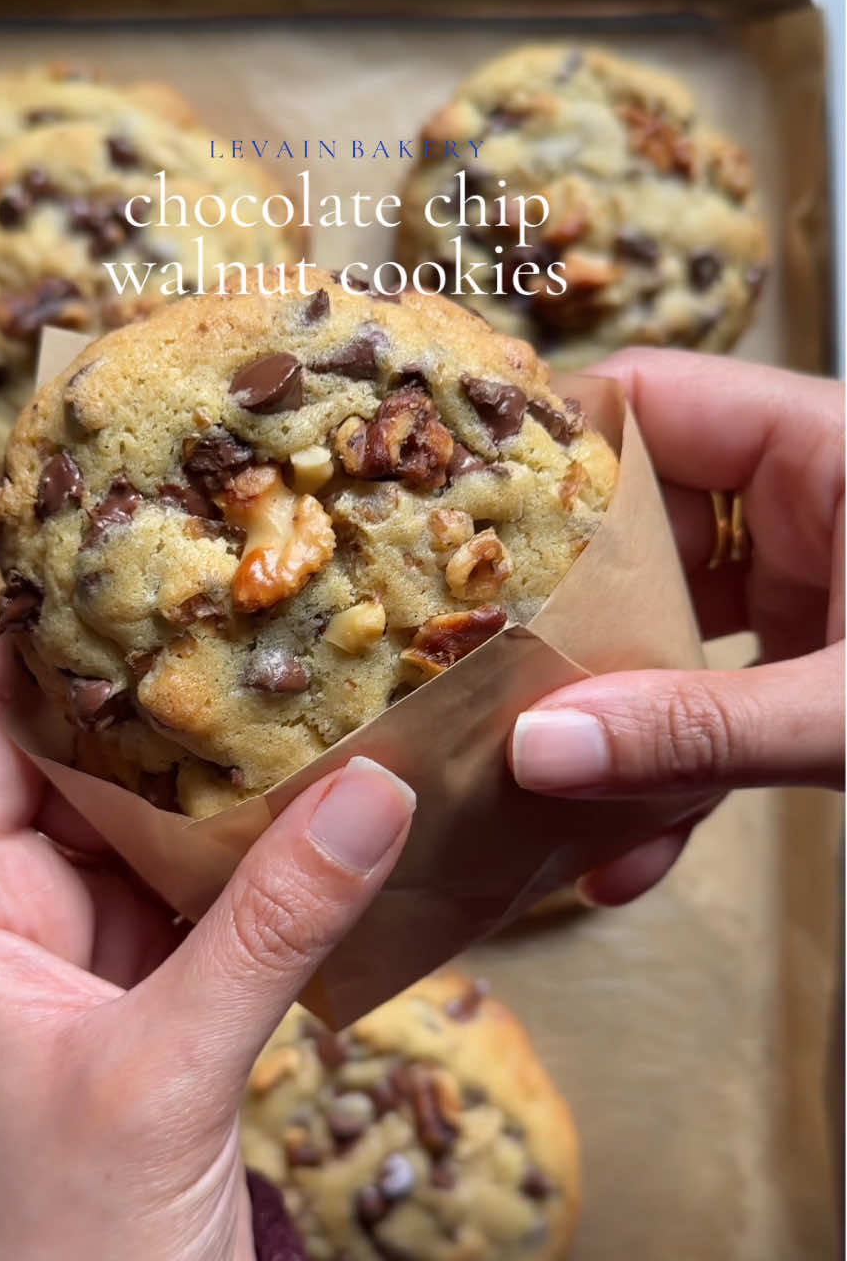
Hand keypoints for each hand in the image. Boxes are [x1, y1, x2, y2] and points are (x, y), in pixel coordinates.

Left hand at [0, 632, 413, 1260]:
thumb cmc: (79, 1242)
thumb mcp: (167, 1073)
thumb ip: (269, 927)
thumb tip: (371, 794)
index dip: (40, 641)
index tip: (131, 566)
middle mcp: (18, 912)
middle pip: (82, 758)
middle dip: (161, 693)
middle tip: (250, 607)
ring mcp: (95, 946)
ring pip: (154, 818)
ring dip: (223, 767)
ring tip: (302, 679)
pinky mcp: (161, 984)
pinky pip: (208, 881)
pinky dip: (260, 840)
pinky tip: (325, 794)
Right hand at [510, 350, 843, 904]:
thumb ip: (708, 731)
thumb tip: (546, 755)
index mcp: (826, 449)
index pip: (650, 403)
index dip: (543, 449)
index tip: (450, 521)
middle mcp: (809, 503)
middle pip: (638, 530)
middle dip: (561, 621)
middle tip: (469, 682)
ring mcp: (815, 586)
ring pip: (673, 631)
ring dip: (613, 720)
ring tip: (532, 791)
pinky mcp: (824, 661)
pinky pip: (724, 700)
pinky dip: (680, 774)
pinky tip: (631, 856)